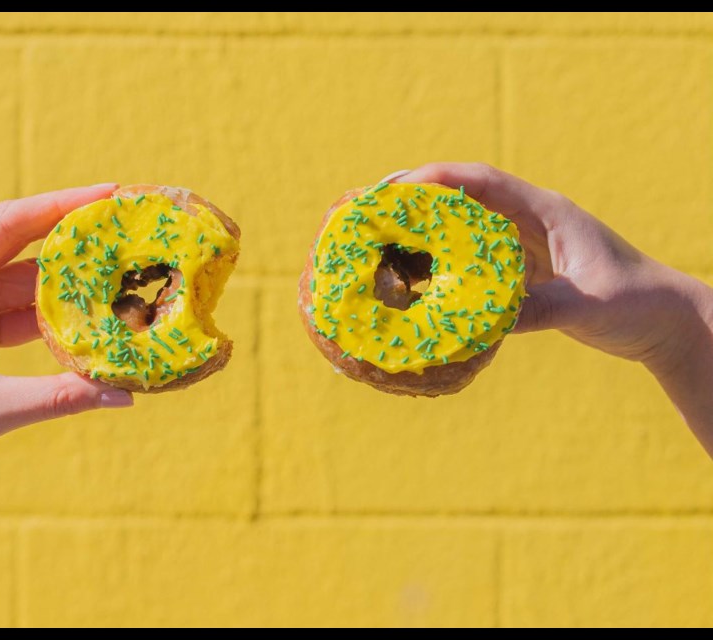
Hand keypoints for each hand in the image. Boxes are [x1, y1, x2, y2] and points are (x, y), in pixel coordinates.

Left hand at [0, 185, 133, 482]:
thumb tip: (121, 394)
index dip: (59, 205)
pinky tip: (91, 321)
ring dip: (69, 281)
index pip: (7, 225)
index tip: (107, 193)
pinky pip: (22, 312)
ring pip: (25, 281)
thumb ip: (55, 398)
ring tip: (119, 275)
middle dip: (72, 235)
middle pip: (20, 243)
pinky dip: (55, 316)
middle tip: (123, 228)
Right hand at [386, 163, 712, 371]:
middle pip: (460, 194)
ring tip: (378, 240)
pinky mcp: (520, 269)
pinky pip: (468, 255)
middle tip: (369, 210)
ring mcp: (522, 244)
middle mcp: (528, 220)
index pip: (480, 180)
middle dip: (414, 197)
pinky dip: (437, 259)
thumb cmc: (635, 303)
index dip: (435, 179)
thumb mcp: (587, 305)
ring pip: (460, 224)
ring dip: (421, 228)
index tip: (394, 190)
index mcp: (545, 210)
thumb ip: (542, 309)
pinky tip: (412, 277)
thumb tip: (486, 321)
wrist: (664, 321)